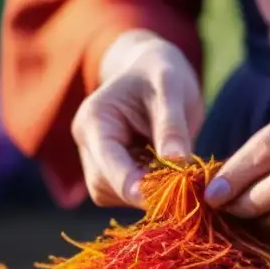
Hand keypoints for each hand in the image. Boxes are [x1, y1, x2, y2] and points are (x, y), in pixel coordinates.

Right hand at [71, 30, 202, 207]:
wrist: (154, 69)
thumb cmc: (162, 72)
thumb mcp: (171, 90)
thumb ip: (171, 125)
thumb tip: (176, 162)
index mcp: (94, 121)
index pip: (107, 167)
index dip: (135, 188)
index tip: (166, 199)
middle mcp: (88, 142)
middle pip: (106, 187)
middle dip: (142, 191)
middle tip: (182, 186)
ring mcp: (96, 158)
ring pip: (114, 196)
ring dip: (145, 193)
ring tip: (176, 174)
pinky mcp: (111, 169)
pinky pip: (125, 193)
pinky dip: (148, 191)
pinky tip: (167, 174)